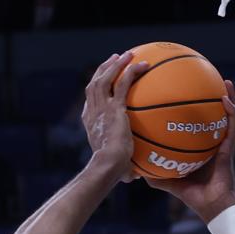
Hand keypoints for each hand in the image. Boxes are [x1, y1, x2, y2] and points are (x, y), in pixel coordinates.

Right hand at [82, 52, 147, 180]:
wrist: (108, 165)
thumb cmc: (111, 171)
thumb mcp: (117, 167)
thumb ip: (125, 168)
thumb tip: (135, 178)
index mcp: (90, 123)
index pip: (91, 102)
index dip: (96, 91)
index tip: (105, 83)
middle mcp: (93, 112)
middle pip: (94, 84)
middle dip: (103, 70)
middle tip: (115, 60)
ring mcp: (102, 108)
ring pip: (105, 78)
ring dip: (115, 64)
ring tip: (126, 55)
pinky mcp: (115, 107)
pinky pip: (123, 83)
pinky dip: (131, 72)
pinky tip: (143, 65)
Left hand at [145, 81, 234, 222]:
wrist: (209, 205)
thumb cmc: (190, 194)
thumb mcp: (166, 179)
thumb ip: (152, 170)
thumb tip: (133, 164)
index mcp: (200, 146)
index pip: (197, 124)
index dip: (194, 110)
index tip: (184, 93)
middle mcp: (213, 141)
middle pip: (214, 115)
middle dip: (212, 97)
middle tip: (206, 79)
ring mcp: (224, 143)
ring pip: (229, 116)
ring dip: (229, 98)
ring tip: (224, 81)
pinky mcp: (231, 147)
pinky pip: (233, 125)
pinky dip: (232, 111)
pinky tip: (225, 98)